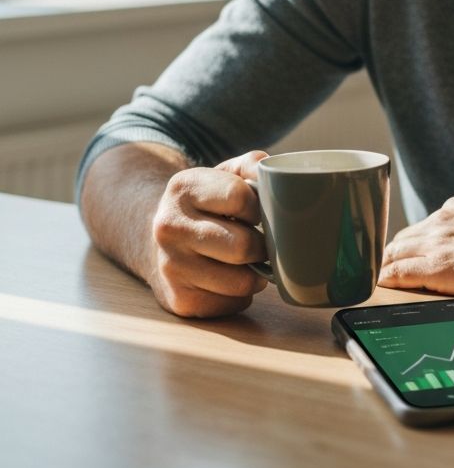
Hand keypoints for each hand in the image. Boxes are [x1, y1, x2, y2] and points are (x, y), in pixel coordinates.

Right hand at [149, 150, 270, 317]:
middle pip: (243, 246)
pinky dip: (242, 293)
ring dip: (256, 273)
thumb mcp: (226, 173)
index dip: (260, 207)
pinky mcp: (178, 300)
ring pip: (241, 281)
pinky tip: (232, 277)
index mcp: (184, 188)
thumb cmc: (208, 203)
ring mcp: (170, 266)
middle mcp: (169, 227)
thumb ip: (255, 165)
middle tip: (263, 240)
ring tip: (250, 260)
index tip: (259, 211)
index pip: (241, 198)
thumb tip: (280, 178)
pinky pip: (232, 303)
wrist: (160, 238)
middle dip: (262, 245)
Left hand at [378, 195, 453, 298]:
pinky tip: (380, 291)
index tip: (400, 261)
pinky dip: (385, 282)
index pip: (418, 230)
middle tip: (381, 277)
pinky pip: (397, 274)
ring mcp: (437, 242)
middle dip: (389, 259)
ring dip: (383, 270)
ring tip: (375, 286)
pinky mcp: (438, 267)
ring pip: (393, 255)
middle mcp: (442, 220)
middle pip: (399, 241)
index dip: (406, 248)